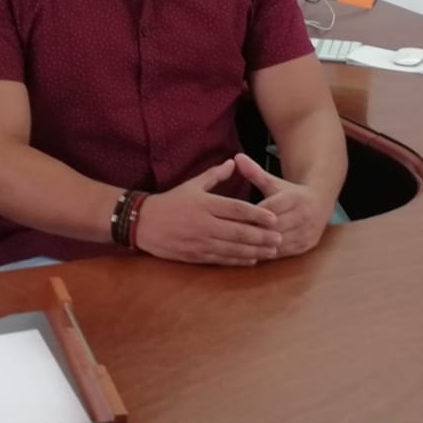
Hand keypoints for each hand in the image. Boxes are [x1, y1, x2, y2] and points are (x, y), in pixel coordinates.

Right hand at [133, 159, 282, 265]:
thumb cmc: (170, 202)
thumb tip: (233, 162)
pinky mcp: (195, 255)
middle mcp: (204, 224)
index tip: (274, 218)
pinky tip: (252, 260)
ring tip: (272, 251)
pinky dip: (238, 260)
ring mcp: (200, 242)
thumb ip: (214, 175)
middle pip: (239, 231)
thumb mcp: (191, 185)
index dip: (257, 214)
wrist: (143, 223)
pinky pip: (221, 259)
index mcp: (205, 204)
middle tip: (280, 238)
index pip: (236, 209)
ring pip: (233, 248)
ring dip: (255, 251)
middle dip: (261, 236)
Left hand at [233, 153, 334, 257]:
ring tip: (240, 247)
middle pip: (275, 227)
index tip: (232, 219)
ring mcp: (308, 231)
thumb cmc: (290, 192)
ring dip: (261, 246)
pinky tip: (254, 253)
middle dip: (254, 232)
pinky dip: (269, 253)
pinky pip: (286, 253)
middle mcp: (304, 215)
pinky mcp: (308, 245)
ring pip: (280, 242)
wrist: (320, 201)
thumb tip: (237, 157)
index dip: (252, 215)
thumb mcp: (273, 181)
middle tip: (232, 236)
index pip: (270, 209)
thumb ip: (255, 172)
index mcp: (296, 197)